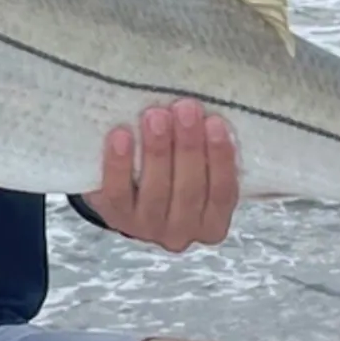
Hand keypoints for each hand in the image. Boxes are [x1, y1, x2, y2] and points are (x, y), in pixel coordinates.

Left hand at [84, 99, 238, 252]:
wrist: (127, 195)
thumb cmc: (173, 174)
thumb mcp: (199, 171)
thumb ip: (207, 153)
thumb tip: (211, 110)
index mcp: (212, 223)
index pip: (223, 192)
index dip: (221, 158)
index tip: (215, 122)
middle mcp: (182, 232)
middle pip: (189, 190)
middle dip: (188, 146)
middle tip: (185, 108)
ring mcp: (148, 228)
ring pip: (155, 191)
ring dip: (157, 150)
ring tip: (155, 115)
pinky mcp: (116, 218)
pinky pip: (117, 193)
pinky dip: (119, 164)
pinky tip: (121, 135)